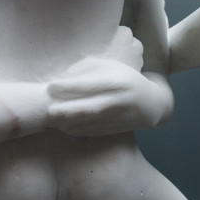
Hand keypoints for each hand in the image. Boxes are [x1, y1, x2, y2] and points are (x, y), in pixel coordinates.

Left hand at [47, 29, 171, 135]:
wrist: (150, 104)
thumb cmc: (124, 79)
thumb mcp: (108, 67)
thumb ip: (84, 69)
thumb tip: (61, 78)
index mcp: (115, 82)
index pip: (89, 85)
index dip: (68, 87)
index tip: (50, 86)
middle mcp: (117, 101)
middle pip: (89, 109)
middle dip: (67, 111)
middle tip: (48, 110)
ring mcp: (116, 118)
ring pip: (89, 124)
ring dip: (68, 123)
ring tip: (53, 120)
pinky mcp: (114, 130)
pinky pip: (92, 132)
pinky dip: (76, 130)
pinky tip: (63, 126)